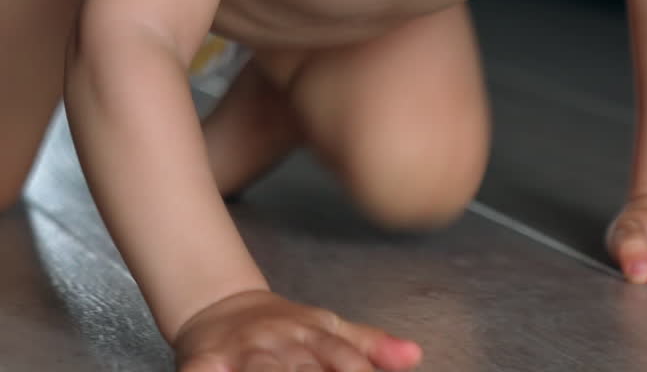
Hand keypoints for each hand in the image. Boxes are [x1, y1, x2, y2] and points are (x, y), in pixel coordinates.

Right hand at [173, 289, 422, 370]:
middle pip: (305, 368)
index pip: (343, 358)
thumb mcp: (328, 329)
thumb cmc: (283, 329)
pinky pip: (204, 371)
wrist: (221, 308)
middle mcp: (280, 340)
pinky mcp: (204, 361)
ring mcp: (243, 350)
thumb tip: (415, 355)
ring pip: (262, 370)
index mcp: (312, 332)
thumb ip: (369, 345)